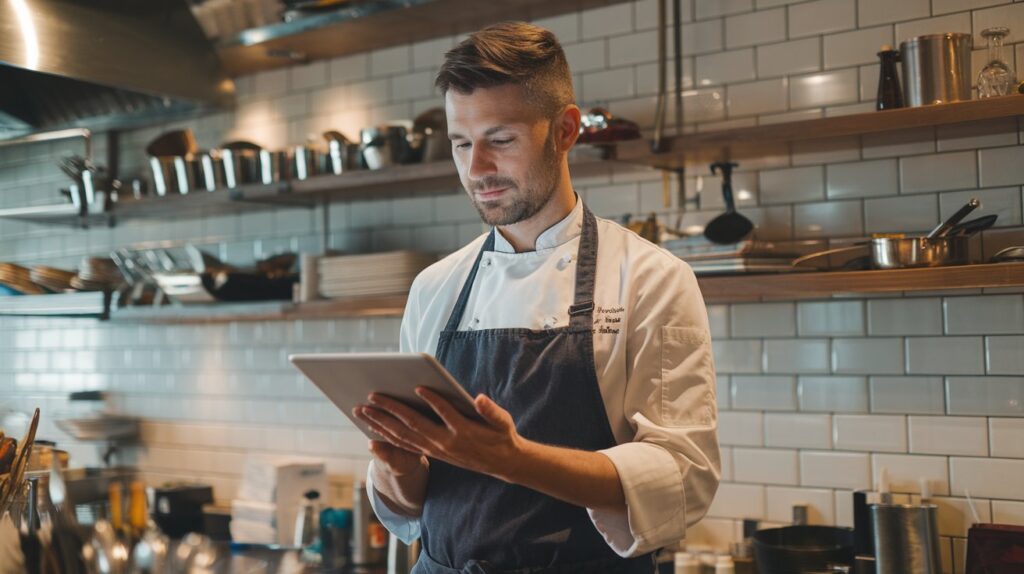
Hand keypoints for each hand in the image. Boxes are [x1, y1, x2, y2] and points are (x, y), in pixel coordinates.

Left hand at [354, 389, 524, 481]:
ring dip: (381, 423)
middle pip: (414, 425)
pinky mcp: (432, 452)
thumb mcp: (503, 422)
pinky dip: (387, 436)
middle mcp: (446, 442)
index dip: (432, 400)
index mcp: (464, 431)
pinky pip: (405, 444)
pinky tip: (372, 427)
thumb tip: (479, 399)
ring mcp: (436, 449)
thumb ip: (490, 411)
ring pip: (404, 436)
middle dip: (391, 410)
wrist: (502, 463)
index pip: (445, 414)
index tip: (417, 387)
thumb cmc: (501, 436)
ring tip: (362, 410)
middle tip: (371, 396)